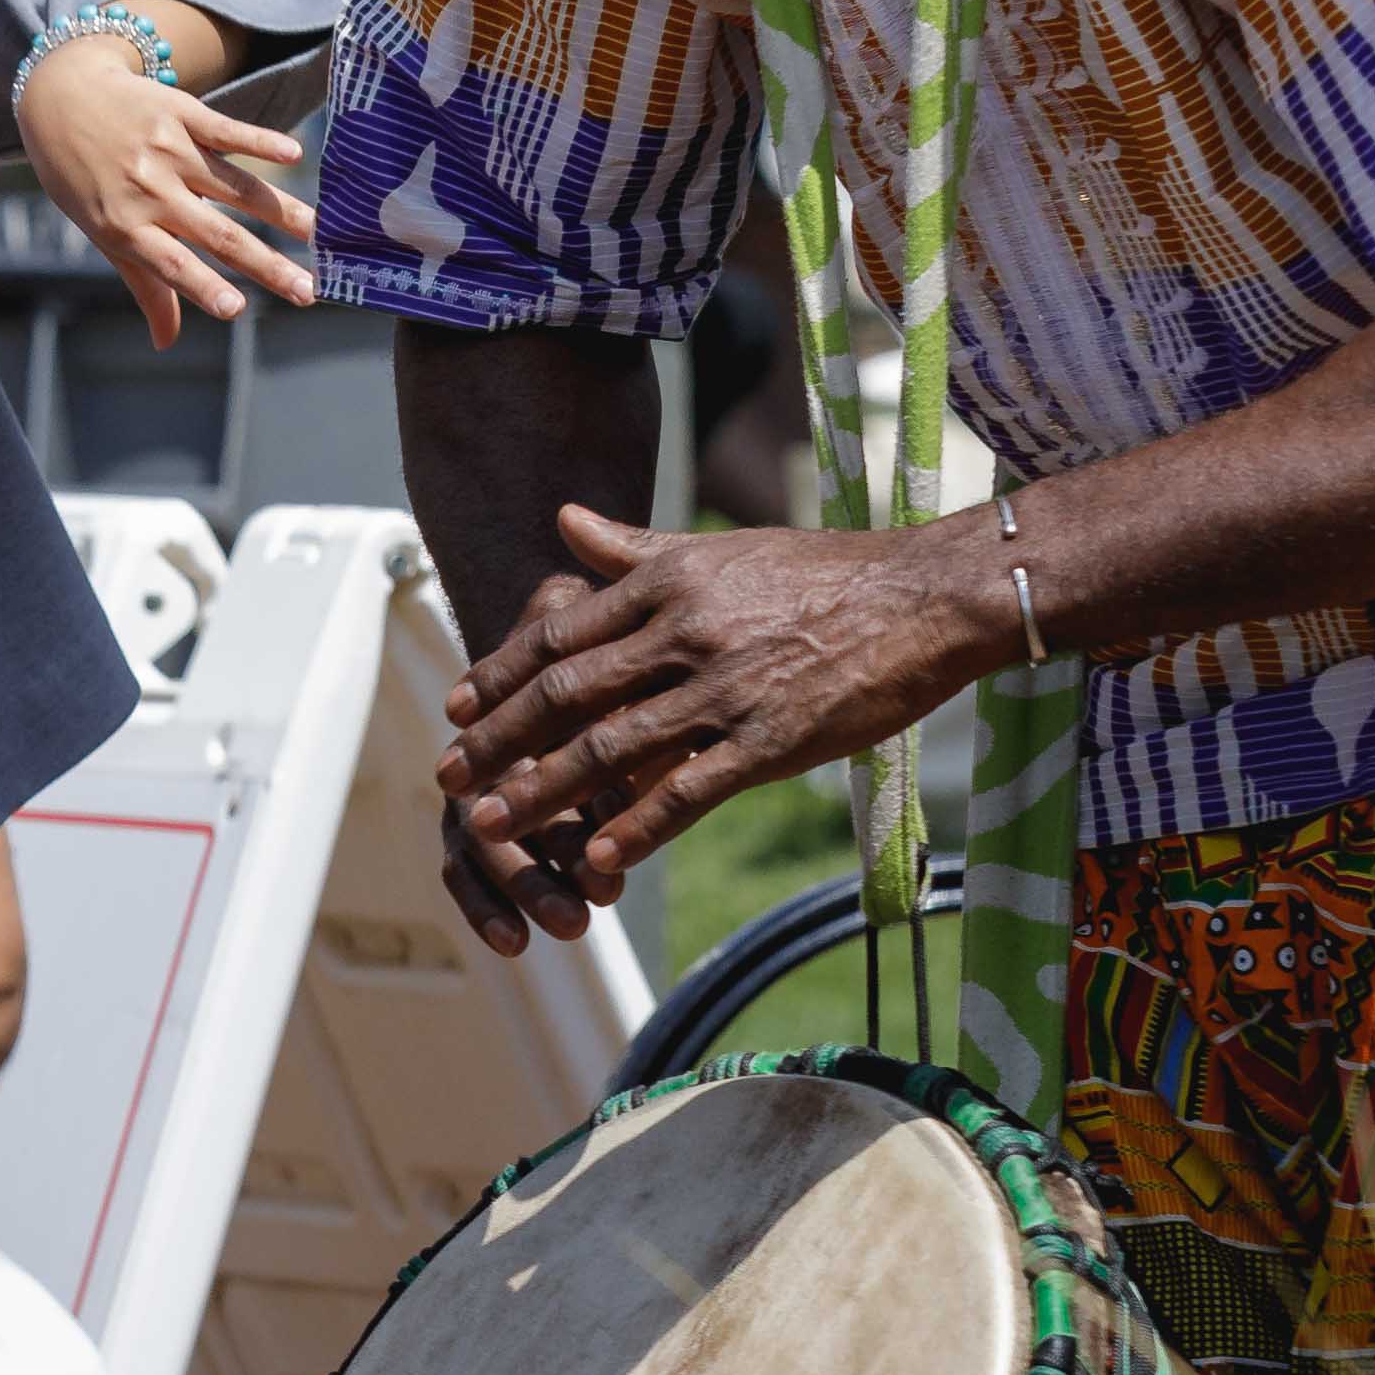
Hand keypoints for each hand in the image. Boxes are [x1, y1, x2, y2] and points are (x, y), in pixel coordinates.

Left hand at [19, 31, 320, 347]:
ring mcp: (167, 151)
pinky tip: (294, 155)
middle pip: (218, 233)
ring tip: (318, 233)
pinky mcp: (181, 114)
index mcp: (125, 226)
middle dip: (266, 265)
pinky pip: (227, 131)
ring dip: (281, 210)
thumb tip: (166, 342)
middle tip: (307, 290)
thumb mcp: (103, 231)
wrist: (60, 96)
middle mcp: (149, 191)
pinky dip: (261, 142)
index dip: (204, 287)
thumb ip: (145, 283)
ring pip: (235, 186)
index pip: (172, 265)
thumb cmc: (81, 176)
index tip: (238, 310)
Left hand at [432, 500, 1004, 947]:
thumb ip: (636, 547)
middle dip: (501, 739)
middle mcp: (685, 633)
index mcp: (668, 584)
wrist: (926, 597)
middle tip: (448, 776)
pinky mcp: (771, 739)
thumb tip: (562, 519)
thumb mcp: (722, 549)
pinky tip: (596, 855)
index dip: (502, 675)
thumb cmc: (824, 572)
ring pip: (614, 746)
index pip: (561, 634)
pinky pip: (689, 790)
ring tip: (492, 824)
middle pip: (569, 692)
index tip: (457, 708)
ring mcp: (727, 688)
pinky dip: (638, 825)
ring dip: (546, 789)